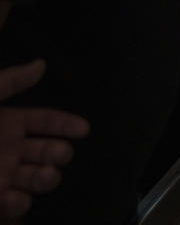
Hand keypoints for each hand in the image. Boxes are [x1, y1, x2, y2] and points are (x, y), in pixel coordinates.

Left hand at [0, 60, 89, 220]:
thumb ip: (9, 82)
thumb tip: (41, 64)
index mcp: (8, 122)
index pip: (47, 122)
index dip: (66, 125)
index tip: (83, 129)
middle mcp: (8, 149)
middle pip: (47, 151)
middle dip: (59, 153)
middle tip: (59, 154)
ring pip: (36, 178)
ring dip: (45, 178)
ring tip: (43, 175)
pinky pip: (12, 202)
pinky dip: (17, 202)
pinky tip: (14, 196)